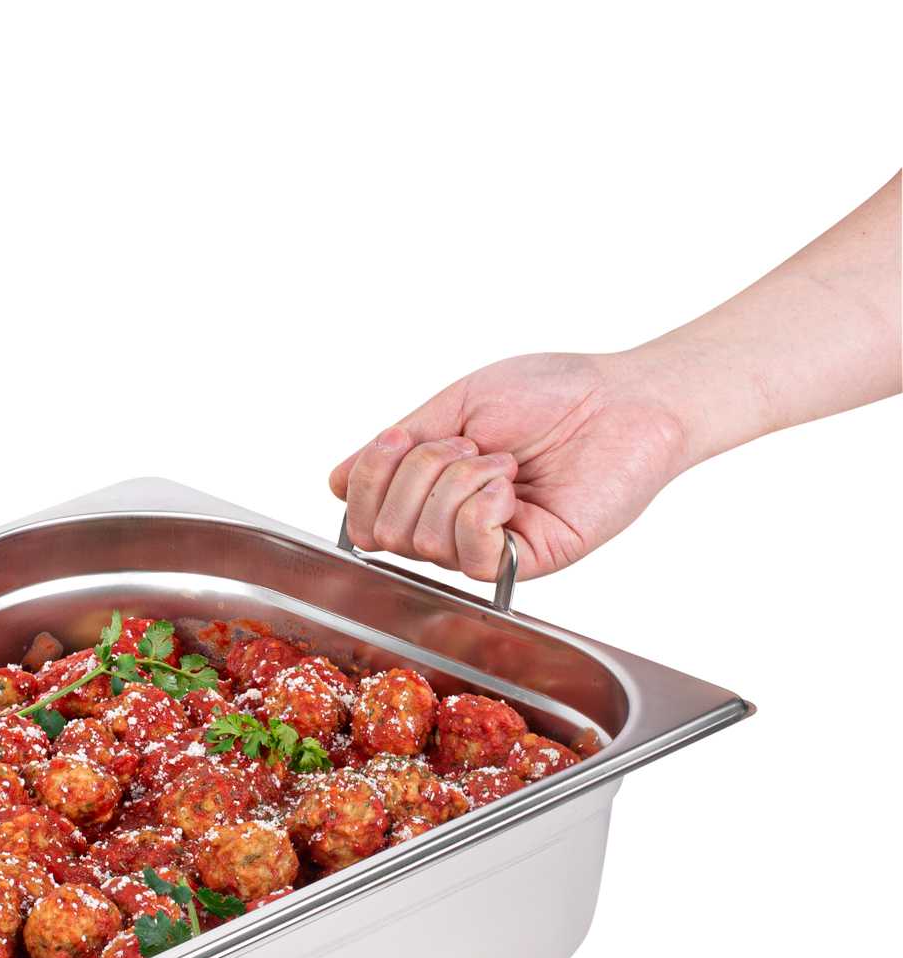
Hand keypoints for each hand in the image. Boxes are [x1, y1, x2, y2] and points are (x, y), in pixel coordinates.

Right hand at [328, 353, 689, 581]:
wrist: (625, 398)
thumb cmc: (550, 394)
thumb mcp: (455, 405)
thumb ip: (394, 448)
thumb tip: (333, 483)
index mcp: (429, 496)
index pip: (359, 518)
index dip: (366, 478)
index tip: (400, 436)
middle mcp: (451, 530)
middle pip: (384, 530)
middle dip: (418, 472)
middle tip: (471, 444)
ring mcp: (486, 549)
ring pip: (422, 542)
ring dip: (458, 481)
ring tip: (504, 461)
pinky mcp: (523, 563)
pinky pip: (469, 556)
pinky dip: (479, 508)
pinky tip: (511, 486)